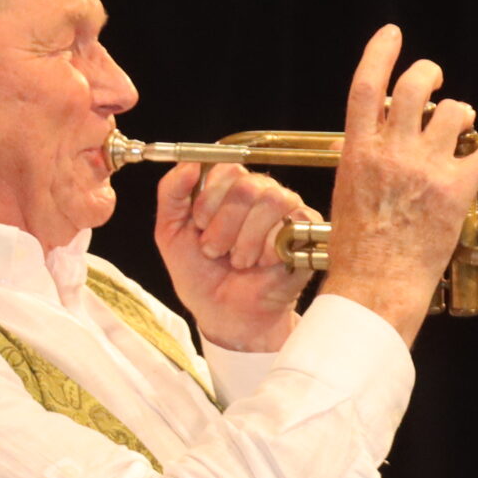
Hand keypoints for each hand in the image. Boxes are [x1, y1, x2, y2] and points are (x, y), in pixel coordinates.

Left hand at [154, 160, 316, 351]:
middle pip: (248, 185)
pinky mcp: (307, 232)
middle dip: (225, 225)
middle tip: (215, 250)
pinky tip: (262, 265)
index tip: (199, 227)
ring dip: (247, 240)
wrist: (225, 314)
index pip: (225, 168)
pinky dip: (269, 250)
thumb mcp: (170, 231)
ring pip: (272, 201)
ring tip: (239, 261)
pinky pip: (292, 224)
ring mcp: (286, 210)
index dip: (209, 200)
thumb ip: (171, 192)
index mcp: (229, 186)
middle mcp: (260, 192)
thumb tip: (188, 163)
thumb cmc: (200, 274)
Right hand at [321, 24, 477, 344]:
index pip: (367, 87)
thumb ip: (361, 162)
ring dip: (464, 112)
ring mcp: (424, 169)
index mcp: (358, 151)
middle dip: (429, 73)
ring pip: (454, 113)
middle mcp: (391, 152)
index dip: (380, 53)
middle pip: (414, 87)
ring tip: (466, 125)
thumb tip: (367, 145)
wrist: (374, 286)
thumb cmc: (358, 251)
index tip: (393, 34)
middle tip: (437, 78)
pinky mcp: (454, 191)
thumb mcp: (347, 194)